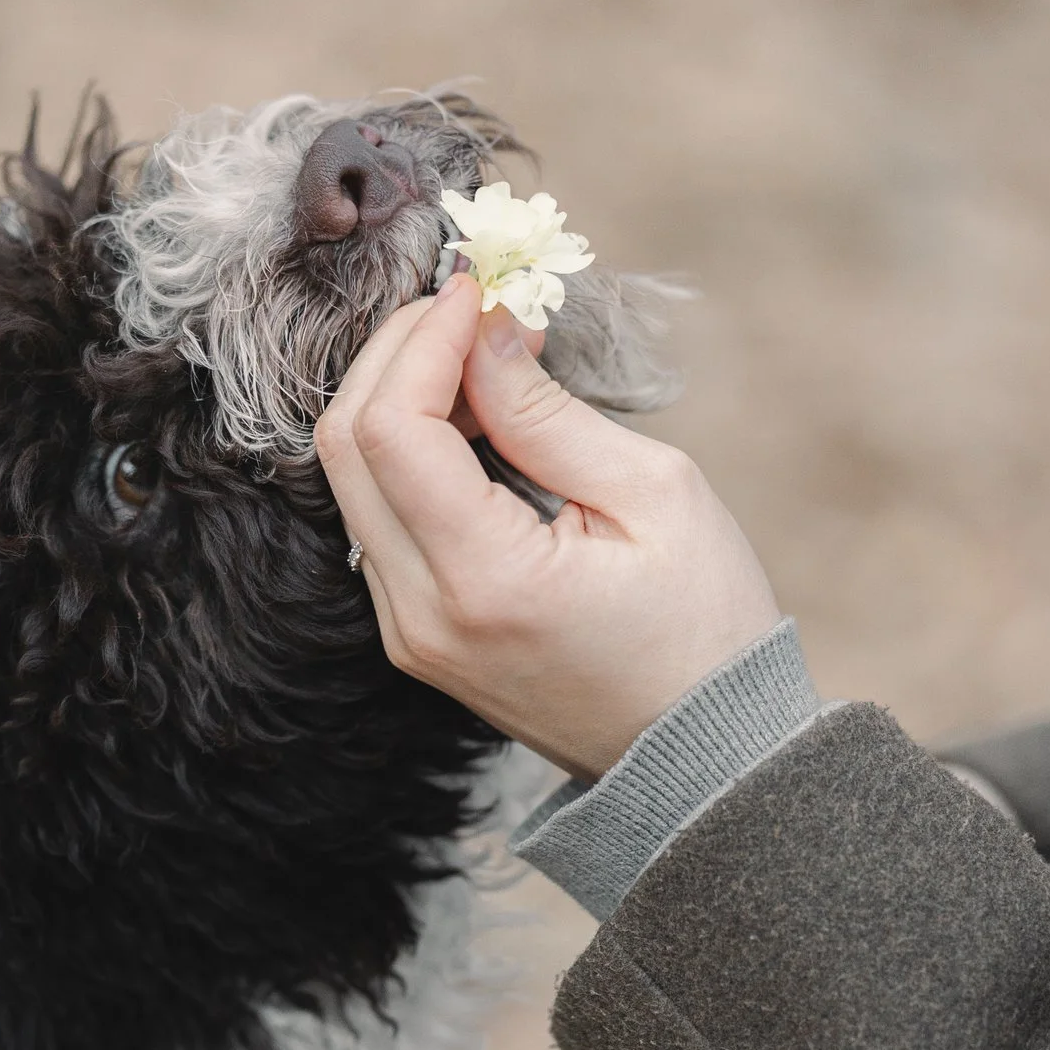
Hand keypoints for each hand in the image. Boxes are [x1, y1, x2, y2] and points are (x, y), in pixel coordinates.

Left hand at [316, 275, 782, 778]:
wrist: (702, 759)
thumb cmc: (704, 628)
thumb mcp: (655, 498)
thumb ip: (548, 413)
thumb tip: (485, 331)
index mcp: (481, 583)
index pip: (392, 430)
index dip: (423, 340)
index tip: (478, 289)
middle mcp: (418, 617)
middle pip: (344, 447)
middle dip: (396, 354)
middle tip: (471, 308)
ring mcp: (406, 632)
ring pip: (350, 480)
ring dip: (398, 397)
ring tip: (482, 358)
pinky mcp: (413, 634)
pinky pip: (377, 517)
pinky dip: (406, 450)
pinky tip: (470, 419)